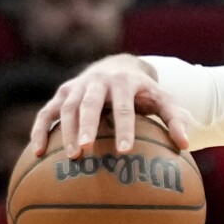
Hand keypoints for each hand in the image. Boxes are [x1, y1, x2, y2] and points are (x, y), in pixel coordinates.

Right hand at [30, 54, 190, 159]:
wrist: (119, 67)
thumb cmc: (144, 92)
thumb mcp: (163, 100)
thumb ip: (175, 120)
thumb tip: (186, 145)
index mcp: (124, 82)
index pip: (123, 107)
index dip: (124, 128)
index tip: (124, 151)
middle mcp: (97, 82)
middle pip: (89, 104)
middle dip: (88, 127)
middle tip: (87, 150)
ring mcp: (76, 87)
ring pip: (66, 108)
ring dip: (66, 131)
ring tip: (71, 156)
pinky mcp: (62, 94)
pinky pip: (47, 112)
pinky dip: (40, 130)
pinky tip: (38, 152)